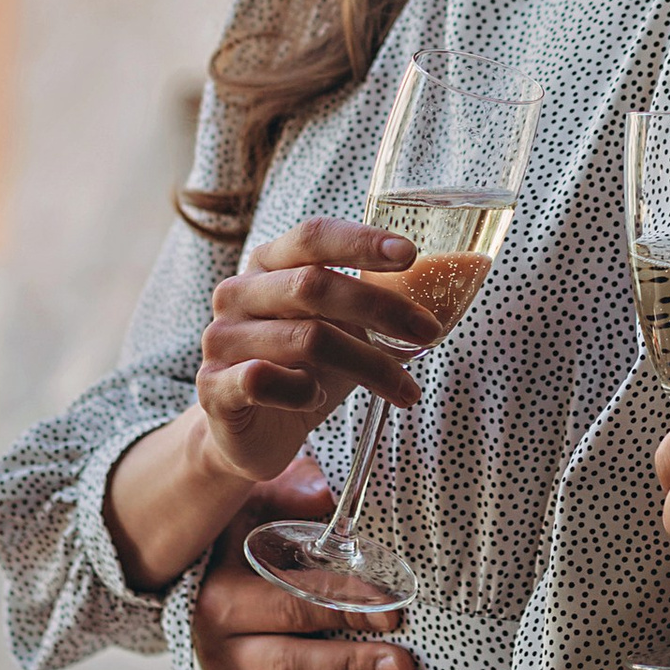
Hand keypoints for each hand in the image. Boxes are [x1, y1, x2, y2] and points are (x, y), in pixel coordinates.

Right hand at [194, 219, 430, 489]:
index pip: (312, 236)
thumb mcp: (344, 330)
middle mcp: (238, 293)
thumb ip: (378, 304)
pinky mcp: (213, 387)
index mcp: (269, 265)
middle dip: (381, 307)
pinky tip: (317, 399)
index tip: (410, 253)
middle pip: (312, 285)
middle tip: (429, 332)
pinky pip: (262, 379)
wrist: (249, 432)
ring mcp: (221, 339)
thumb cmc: (304, 369)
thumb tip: (455, 278)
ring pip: (306, 339)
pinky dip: (302, 391)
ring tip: (403, 389)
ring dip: (368, 365)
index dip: (360, 241)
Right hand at [197, 480, 413, 669]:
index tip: (394, 608)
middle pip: (288, 661)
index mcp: (224, 593)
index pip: (292, 599)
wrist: (198, 575)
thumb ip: (291, 494)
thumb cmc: (246, 538)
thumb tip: (326, 492)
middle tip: (402, 669)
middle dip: (348, 667)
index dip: (345, 603)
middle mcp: (218, 646)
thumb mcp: (258, 503)